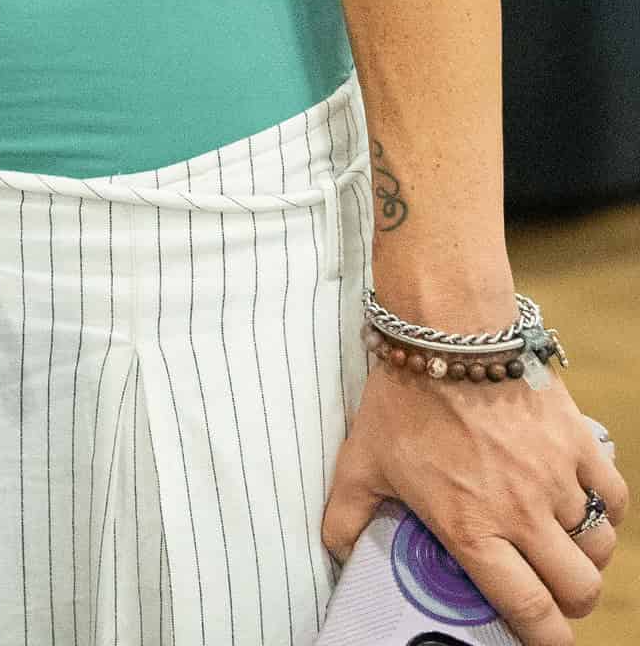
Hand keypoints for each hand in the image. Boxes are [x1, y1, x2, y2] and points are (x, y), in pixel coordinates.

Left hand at [324, 363, 626, 642]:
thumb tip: (334, 548)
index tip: (544, 641)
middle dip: (570, 602)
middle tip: (553, 592)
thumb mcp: (363, 459)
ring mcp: (555, 478)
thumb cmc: (403, 396)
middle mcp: (522, 513)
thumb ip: (346, 511)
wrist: (447, 331)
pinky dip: (607, 510)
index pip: (529, 610)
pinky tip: (586, 507)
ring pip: (598, 547)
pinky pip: (614, 496)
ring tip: (564, 549)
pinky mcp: (577, 444)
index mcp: (472, 528)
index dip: (545, 639)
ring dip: (586, 557)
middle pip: (577, 589)